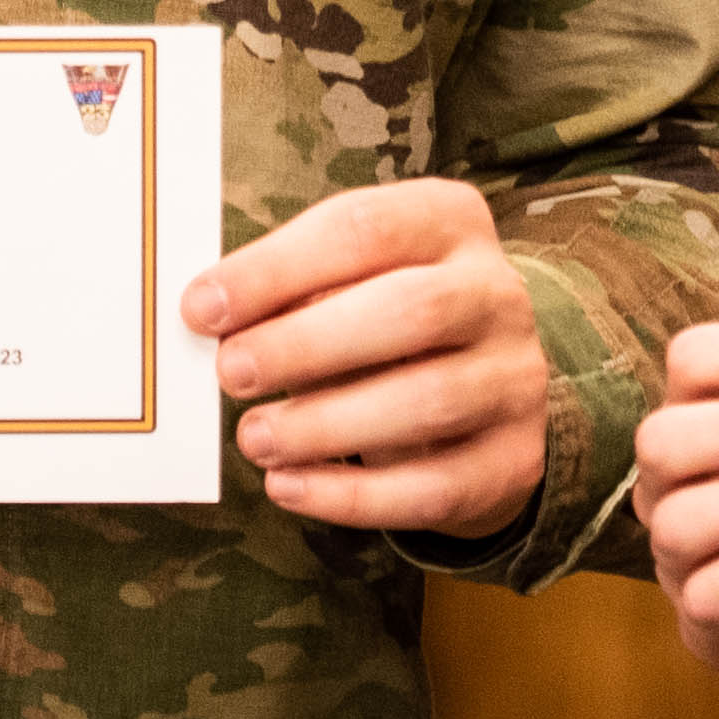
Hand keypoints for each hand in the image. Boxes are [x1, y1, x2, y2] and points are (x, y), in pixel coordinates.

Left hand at [184, 178, 548, 539]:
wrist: (481, 394)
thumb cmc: (383, 322)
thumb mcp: (348, 281)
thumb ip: (292, 290)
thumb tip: (210, 316)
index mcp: (449, 222)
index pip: (365, 229)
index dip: (277, 268)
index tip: (203, 307)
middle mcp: (498, 294)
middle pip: (411, 311)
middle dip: (307, 344)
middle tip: (231, 372)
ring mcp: (516, 378)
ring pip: (428, 401)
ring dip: (326, 424)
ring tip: (253, 436)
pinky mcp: (514, 459)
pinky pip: (434, 487)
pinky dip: (353, 496)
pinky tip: (289, 486)